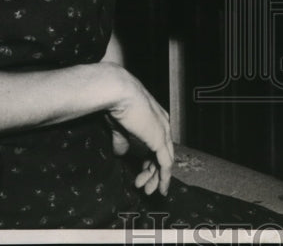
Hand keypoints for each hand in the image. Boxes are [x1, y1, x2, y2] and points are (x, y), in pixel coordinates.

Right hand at [108, 71, 174, 195]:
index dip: (150, 161)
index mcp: (155, 120)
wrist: (119, 93)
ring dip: (155, 178)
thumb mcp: (119, 126)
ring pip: (164, 162)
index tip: (141, 174)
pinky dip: (163, 177)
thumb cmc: (116, 104)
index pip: (157, 145)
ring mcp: (163, 132)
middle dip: (154, 173)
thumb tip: (121, 151)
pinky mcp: (160, 140)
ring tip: (146, 189)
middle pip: (163, 154)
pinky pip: (166, 163)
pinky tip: (160, 188)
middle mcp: (163, 125)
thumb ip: (122, 140)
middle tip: (145, 188)